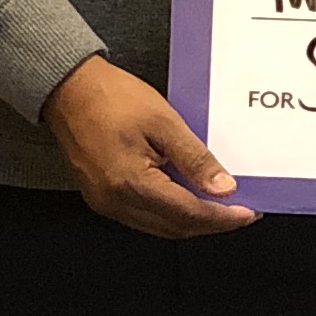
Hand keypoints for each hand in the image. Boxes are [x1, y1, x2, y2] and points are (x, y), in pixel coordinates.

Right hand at [43, 56, 255, 237]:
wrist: (68, 88)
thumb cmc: (109, 97)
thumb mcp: (163, 121)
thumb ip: (195, 159)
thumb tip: (223, 188)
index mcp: (130, 183)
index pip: (188, 213)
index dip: (221, 218)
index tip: (248, 213)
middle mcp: (115, 201)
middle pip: (175, 227)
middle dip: (211, 223)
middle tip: (240, 212)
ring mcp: (105, 202)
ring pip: (160, 226)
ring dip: (191, 220)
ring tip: (219, 206)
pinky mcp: (101, 197)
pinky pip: (143, 216)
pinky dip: (170, 212)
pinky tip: (187, 198)